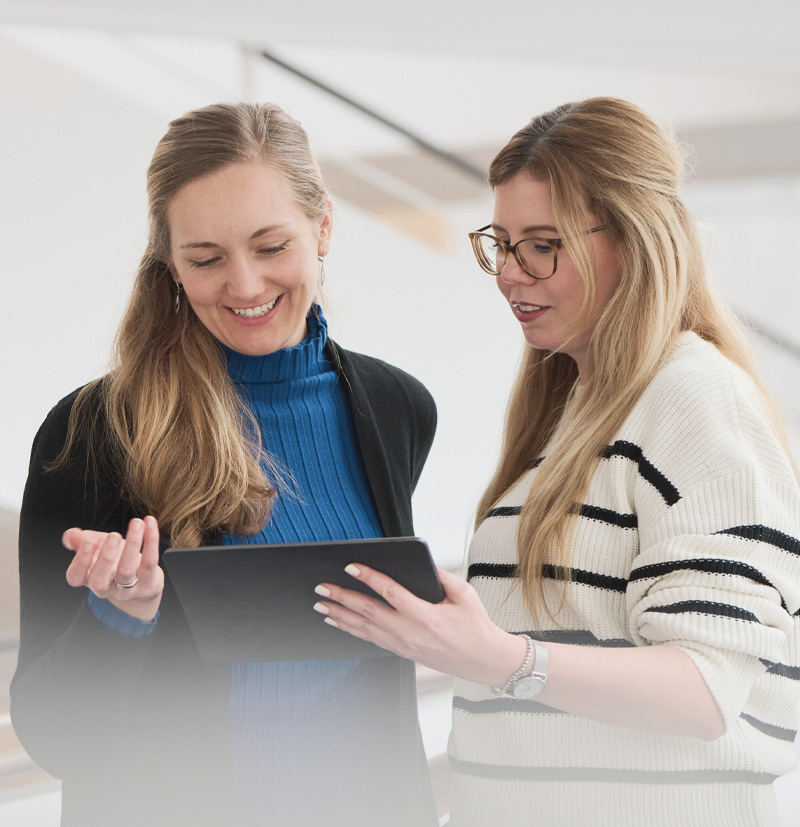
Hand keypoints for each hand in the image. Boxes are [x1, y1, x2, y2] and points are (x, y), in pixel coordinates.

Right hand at [63, 516, 163, 621]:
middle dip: (105, 557)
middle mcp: (106, 588)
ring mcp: (127, 590)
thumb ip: (81, 540)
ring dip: (132, 545)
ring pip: (126, 571)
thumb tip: (71, 535)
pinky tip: (150, 524)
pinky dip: (151, 541)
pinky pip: (150, 563)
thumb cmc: (116, 563)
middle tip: (114, 535)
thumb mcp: (97, 549)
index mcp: (88, 578)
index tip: (88, 542)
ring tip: (136, 524)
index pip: (75, 577)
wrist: (143, 583)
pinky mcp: (148, 585)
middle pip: (99, 581)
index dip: (80, 561)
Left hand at [313, 564, 526, 685]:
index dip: (368, 577)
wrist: (482, 661)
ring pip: (364, 628)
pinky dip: (351, 629)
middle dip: (342, 598)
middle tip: (322, 587)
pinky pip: (370, 639)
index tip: (351, 566)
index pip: (390, 592)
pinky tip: (338, 622)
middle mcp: (409, 632)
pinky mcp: (402, 652)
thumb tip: (421, 561)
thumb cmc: (475, 626)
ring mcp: (403, 645)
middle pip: (369, 612)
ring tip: (320, 605)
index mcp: (425, 616)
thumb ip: (441, 576)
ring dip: (340, 615)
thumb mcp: (465, 594)